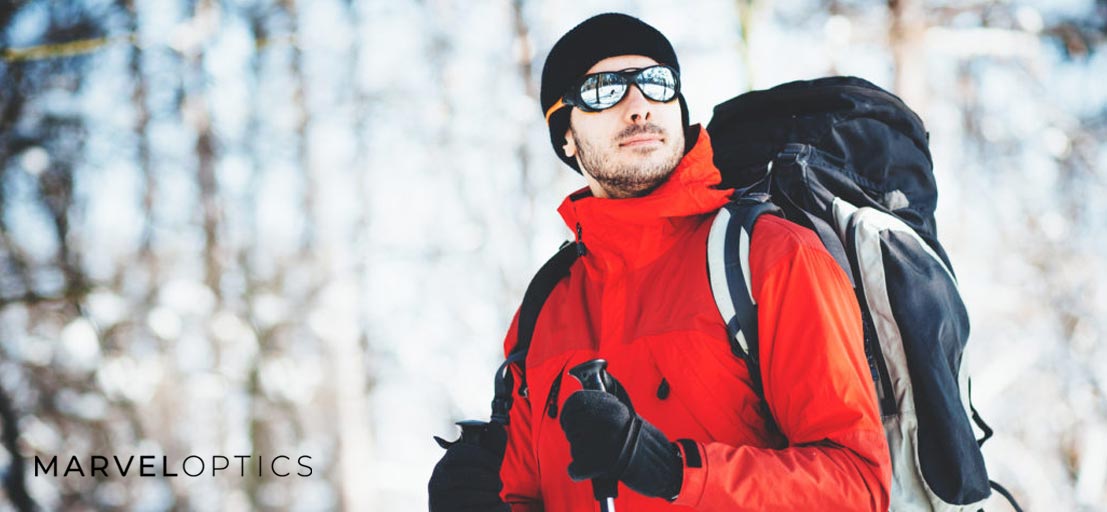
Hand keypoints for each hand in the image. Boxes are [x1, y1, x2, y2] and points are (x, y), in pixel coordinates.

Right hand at [428, 423, 509, 511]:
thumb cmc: (471, 491)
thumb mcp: (477, 469)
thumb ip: (489, 450)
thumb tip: (497, 426)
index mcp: (443, 466)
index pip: (459, 452)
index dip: (482, 456)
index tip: (497, 464)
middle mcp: (436, 482)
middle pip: (469, 475)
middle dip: (490, 479)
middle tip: (498, 484)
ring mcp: (440, 501)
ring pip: (473, 495)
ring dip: (492, 496)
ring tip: (495, 497)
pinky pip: (478, 511)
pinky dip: (496, 509)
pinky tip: (501, 506)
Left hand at [558, 390, 682, 499]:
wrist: (666, 465)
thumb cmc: (644, 443)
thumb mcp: (626, 415)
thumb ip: (603, 409)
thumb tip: (575, 406)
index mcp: (613, 406)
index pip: (576, 400)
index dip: (569, 412)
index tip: (571, 421)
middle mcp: (608, 420)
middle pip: (572, 427)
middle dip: (575, 437)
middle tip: (588, 444)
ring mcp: (607, 441)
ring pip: (575, 448)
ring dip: (581, 455)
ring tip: (599, 457)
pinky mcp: (605, 464)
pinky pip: (577, 468)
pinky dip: (578, 471)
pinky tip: (587, 470)